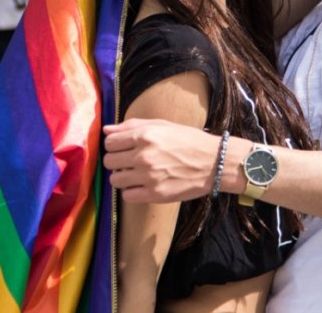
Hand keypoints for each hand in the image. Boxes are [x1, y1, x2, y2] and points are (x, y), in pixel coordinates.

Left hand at [103, 118, 219, 203]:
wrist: (215, 162)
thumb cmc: (189, 141)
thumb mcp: (162, 126)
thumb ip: (132, 126)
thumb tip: (106, 129)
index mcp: (145, 135)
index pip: (109, 142)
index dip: (114, 145)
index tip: (123, 148)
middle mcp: (144, 156)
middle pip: (109, 161)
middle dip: (117, 161)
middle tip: (130, 161)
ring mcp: (149, 177)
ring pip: (115, 180)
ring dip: (123, 177)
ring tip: (137, 174)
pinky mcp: (155, 194)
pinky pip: (127, 196)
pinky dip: (132, 191)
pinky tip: (143, 185)